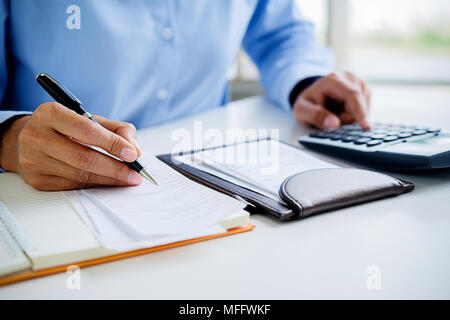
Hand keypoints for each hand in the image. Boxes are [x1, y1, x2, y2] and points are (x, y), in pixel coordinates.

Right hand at [0, 102, 142, 189]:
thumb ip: (117, 129)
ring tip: (127, 179)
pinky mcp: (36, 179)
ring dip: (109, 179)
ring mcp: (34, 160)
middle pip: (84, 157)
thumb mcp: (90, 118)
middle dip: (115, 168)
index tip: (132, 154)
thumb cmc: (64, 127)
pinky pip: (73, 185)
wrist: (28, 139)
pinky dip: (95, 184)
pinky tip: (108, 182)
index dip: (113, 144)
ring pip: (80, 175)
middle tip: (135, 173)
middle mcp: (37, 136)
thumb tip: (134, 149)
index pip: (88, 131)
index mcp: (50, 113)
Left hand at [293, 72, 370, 129]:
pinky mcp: (365, 91)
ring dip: (348, 117)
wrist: (312, 96)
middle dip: (344, 118)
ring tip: (334, 112)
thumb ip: (316, 116)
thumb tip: (334, 123)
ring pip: (363, 109)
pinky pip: (365, 110)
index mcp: (333, 79)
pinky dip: (353, 115)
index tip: (366, 127)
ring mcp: (359, 84)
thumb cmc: (307, 103)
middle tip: (328, 117)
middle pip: (358, 106)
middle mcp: (350, 78)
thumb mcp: (302, 110)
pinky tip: (342, 111)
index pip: (352, 95)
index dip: (360, 112)